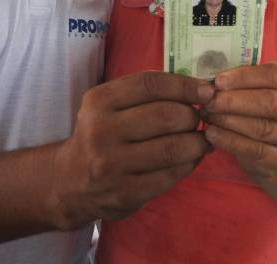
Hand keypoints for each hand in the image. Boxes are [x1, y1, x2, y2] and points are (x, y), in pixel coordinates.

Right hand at [53, 71, 213, 226]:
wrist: (70, 181)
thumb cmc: (100, 133)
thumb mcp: (108, 104)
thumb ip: (145, 93)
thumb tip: (197, 89)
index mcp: (99, 101)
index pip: (150, 84)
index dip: (185, 85)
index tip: (206, 91)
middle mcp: (102, 130)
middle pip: (165, 115)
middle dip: (192, 115)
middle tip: (199, 118)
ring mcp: (112, 164)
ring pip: (172, 148)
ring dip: (197, 142)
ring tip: (201, 139)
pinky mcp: (126, 193)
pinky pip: (170, 175)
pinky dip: (189, 164)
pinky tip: (191, 158)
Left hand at [201, 63, 276, 178]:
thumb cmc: (271, 114)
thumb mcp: (270, 92)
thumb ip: (249, 83)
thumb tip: (213, 82)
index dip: (246, 76)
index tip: (218, 80)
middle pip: (272, 102)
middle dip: (236, 100)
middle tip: (209, 99)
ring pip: (263, 128)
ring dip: (230, 119)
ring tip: (208, 114)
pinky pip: (255, 151)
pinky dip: (230, 141)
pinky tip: (212, 133)